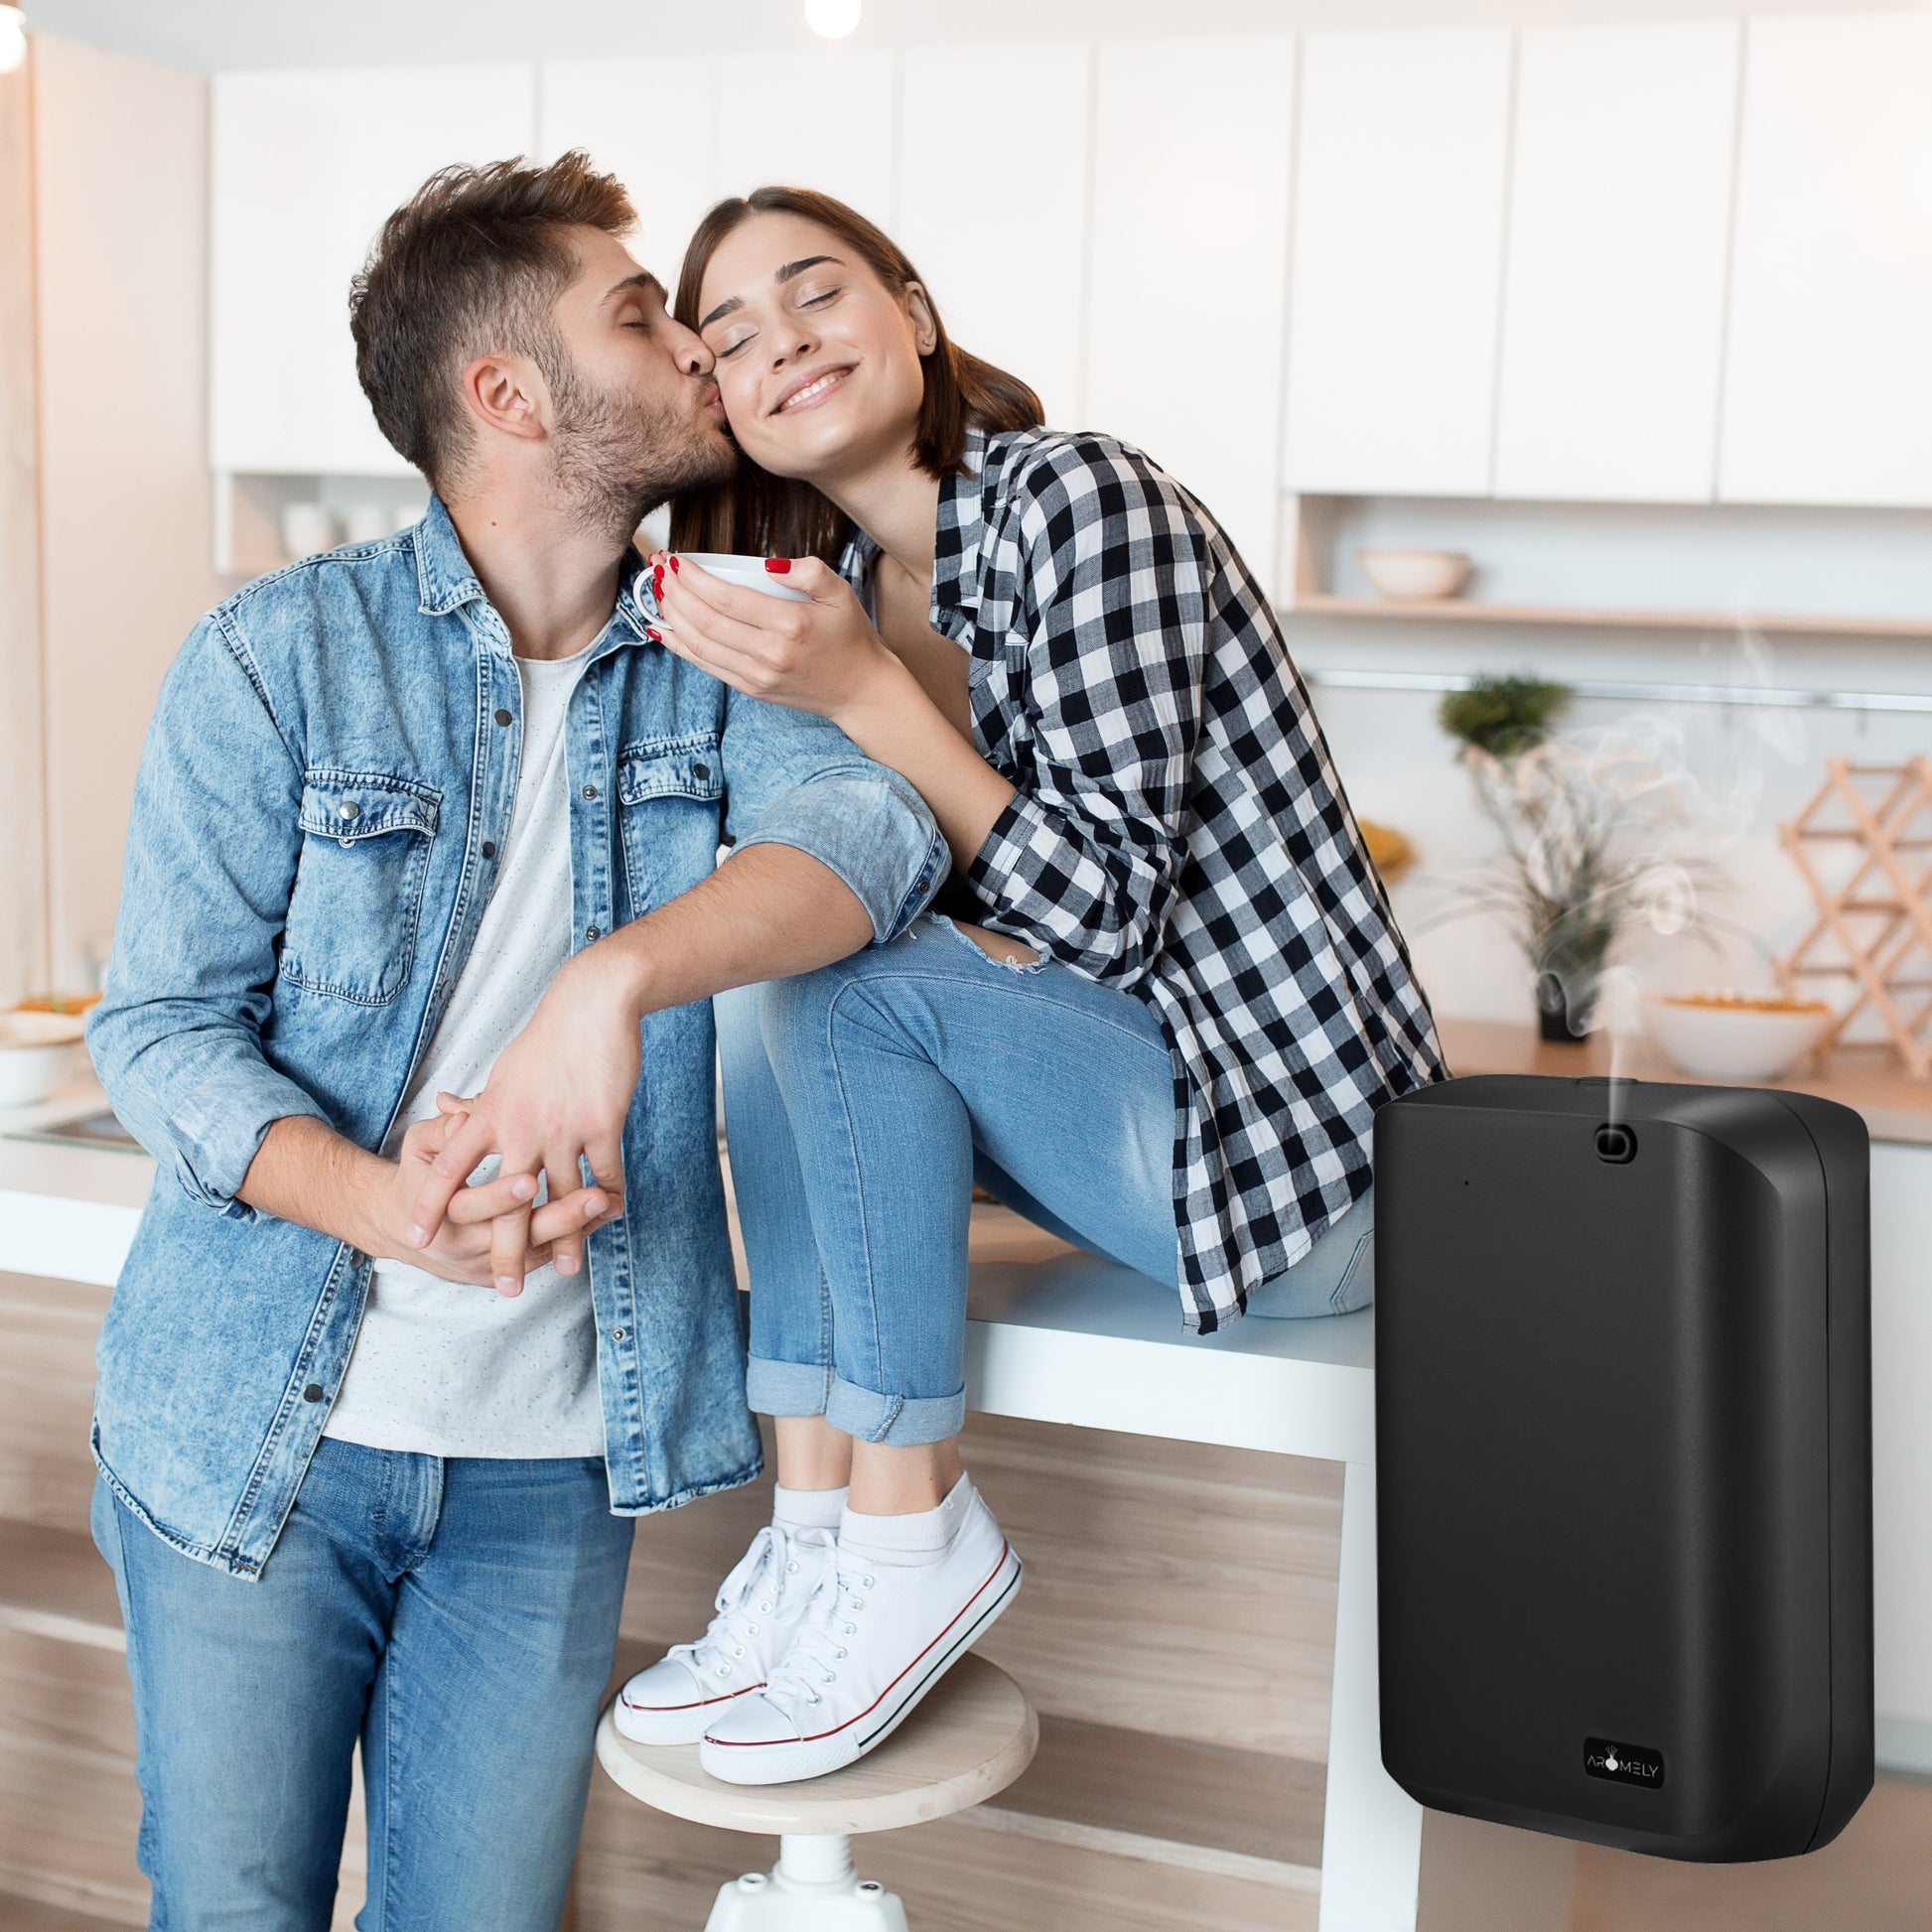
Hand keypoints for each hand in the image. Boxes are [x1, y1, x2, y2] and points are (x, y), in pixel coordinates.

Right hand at [368, 1114, 621, 1295]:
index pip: (473, 1208)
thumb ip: (445, 1130)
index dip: (501, 1197)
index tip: (530, 1180)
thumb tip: (464, 1110)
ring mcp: (489, 1261)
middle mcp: (466, 1245)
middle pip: (519, 1236)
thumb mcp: (421, 1147)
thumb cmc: (418, 1175)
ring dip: (579, 1227)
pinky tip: (609, 1209)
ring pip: (541, 1247)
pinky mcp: (508, 1267)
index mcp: (442, 1214)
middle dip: (559, 1219)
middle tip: (596, 1197)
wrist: (401, 1228)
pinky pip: (549, 1251)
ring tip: (613, 1202)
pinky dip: (579, 1232)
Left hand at [405, 946, 640, 1294]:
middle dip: (503, 1249)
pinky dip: (610, 1198)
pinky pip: (605, 1173)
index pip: (450, 1166)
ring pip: (562, 1198)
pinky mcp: (601, 1123)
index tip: (414, 1236)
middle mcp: (521, 1127)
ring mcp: (562, 1128)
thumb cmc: (547, 1038)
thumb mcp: (504, 1072)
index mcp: (492, 1113)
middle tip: (501, 1288)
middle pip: (507, 1201)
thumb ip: (479, 1103)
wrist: (592, 1004)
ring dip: (564, 1239)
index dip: (431, 1203)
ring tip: (563, 1271)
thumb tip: (446, 1109)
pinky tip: (612, 1216)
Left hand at [648, 552, 896, 724]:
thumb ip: (808, 570)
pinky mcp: (751, 689)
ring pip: (699, 644)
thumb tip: (768, 563)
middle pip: (705, 620)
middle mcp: (769, 653)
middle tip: (659, 568)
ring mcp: (757, 675)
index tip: (677, 560)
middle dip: (674, 591)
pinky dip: (680, 645)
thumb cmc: (850, 637)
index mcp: (789, 624)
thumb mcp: (840, 592)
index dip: (694, 578)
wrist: (861, 690)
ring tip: (658, 590)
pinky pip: (706, 665)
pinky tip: (664, 626)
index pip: (726, 598)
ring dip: (672, 615)